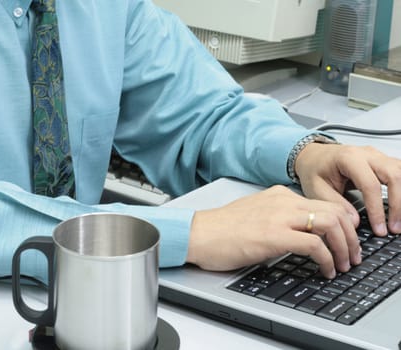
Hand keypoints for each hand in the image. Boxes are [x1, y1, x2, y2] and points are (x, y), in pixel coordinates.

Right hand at [186, 185, 360, 278]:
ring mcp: (279, 216)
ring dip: (343, 247)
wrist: (198, 233)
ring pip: (330, 224)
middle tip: (352, 255)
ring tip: (342, 264)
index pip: (325, 202)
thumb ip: (278, 216)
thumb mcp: (254, 213)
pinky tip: (324, 269)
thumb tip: (298, 232)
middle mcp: (283, 201)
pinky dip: (327, 259)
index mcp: (279, 194)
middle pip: (334, 211)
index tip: (347, 238)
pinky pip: (315, 244)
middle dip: (351, 236)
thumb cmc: (220, 229)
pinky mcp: (274, 235)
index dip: (344, 222)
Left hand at [295, 143, 400, 235]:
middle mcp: (367, 154)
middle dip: (398, 204)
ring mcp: (377, 156)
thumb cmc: (314, 170)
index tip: (379, 228)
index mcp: (348, 158)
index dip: (377, 209)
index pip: (370, 185)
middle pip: (394, 175)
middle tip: (394, 227)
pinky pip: (400, 172)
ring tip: (399, 221)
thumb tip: (355, 222)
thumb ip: (336, 204)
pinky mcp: (383, 161)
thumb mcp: (316, 189)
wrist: (313, 156)